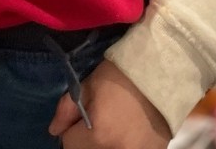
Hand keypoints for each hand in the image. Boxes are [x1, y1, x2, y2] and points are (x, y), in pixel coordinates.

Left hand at [48, 59, 170, 148]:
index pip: (68, 144)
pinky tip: (127, 135)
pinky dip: (121, 146)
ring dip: (102, 145)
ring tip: (112, 128)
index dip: (71, 130)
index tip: (80, 119)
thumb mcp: (89, 85)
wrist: (160, 74)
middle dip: (85, 142)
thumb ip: (67, 109)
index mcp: (98, 135)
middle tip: (96, 123)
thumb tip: (54, 130)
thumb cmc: (120, 75)